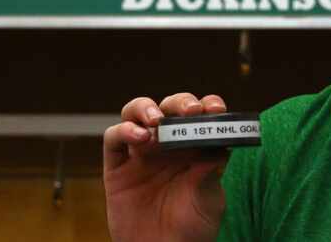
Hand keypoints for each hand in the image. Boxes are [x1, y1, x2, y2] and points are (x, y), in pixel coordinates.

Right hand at [104, 93, 228, 241]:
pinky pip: (114, 140)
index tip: (214, 109)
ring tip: (156, 120)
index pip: (202, 116)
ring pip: (137, 114)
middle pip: (170, 108)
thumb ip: (211, 172)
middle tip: (188, 110)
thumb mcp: (210, 200)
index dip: (209, 105)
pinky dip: (123, 131)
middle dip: (180, 102)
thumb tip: (216, 146)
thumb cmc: (192, 228)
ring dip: (145, 108)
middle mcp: (169, 145)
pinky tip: (139, 137)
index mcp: (196, 147)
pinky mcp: (118, 169)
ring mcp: (142, 154)